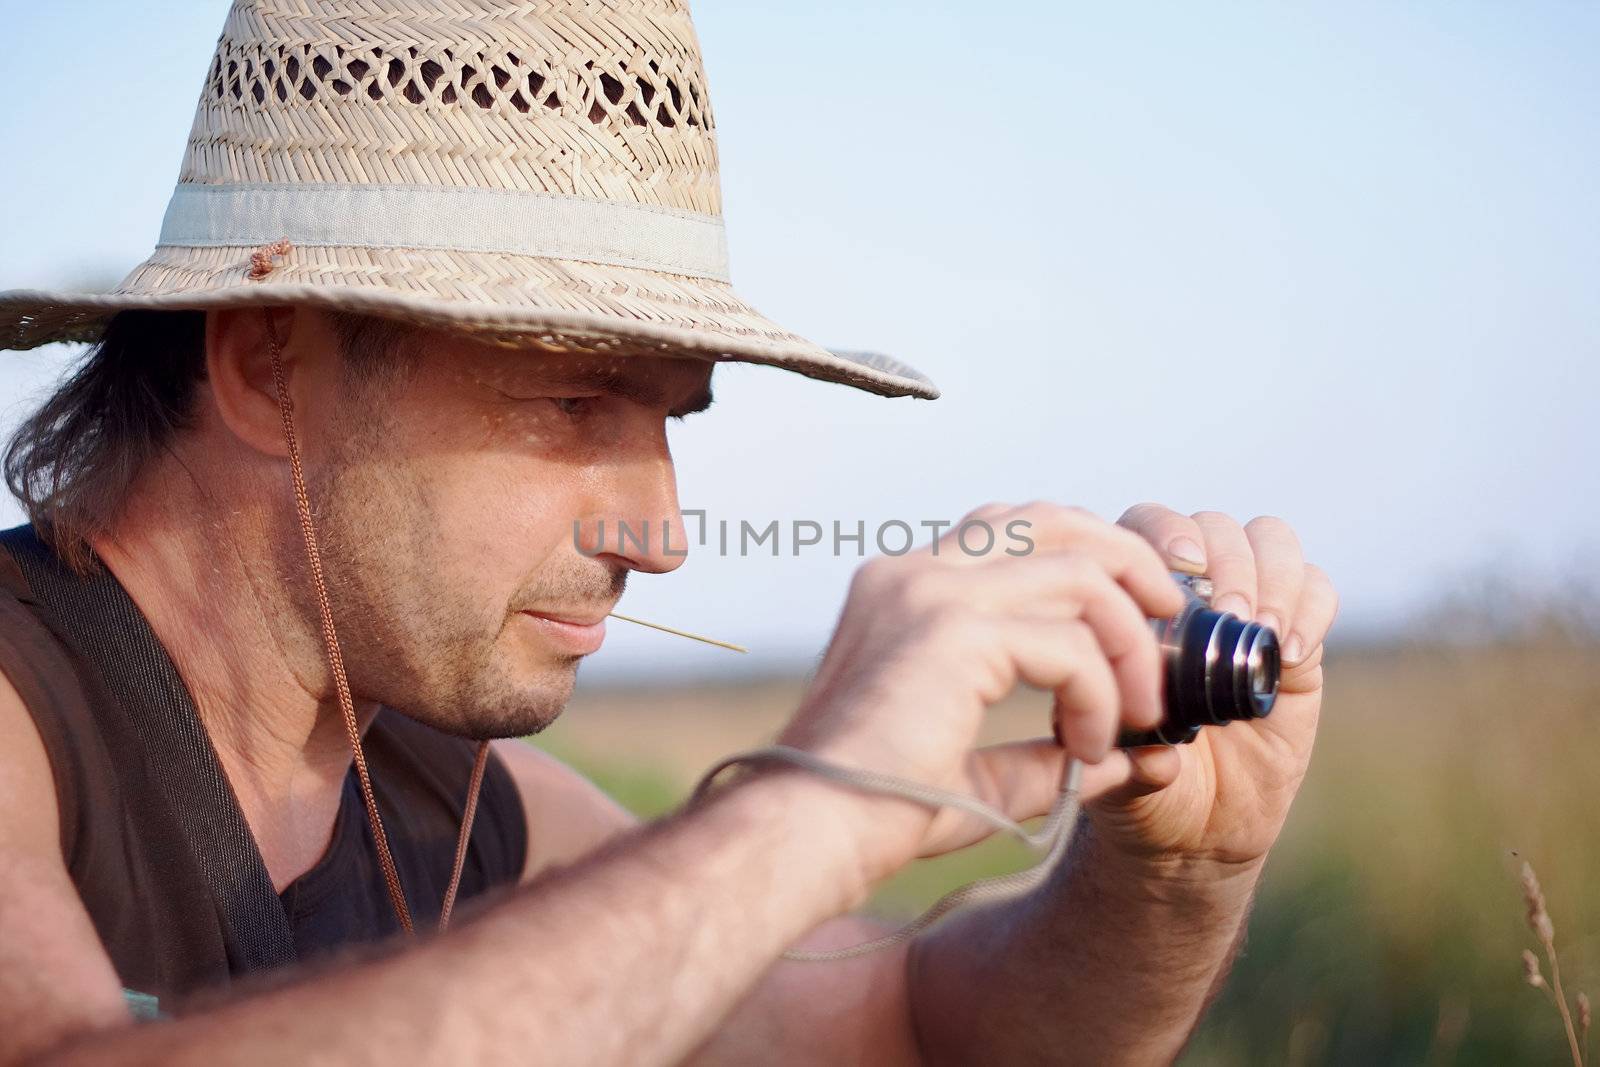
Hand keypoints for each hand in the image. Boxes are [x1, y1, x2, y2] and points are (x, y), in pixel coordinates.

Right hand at [776, 502, 1182, 883]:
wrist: (812, 831)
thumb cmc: (877, 810)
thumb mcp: (981, 769)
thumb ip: (1051, 751)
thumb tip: (1137, 758)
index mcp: (902, 588)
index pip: (1011, 532)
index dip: (1087, 560)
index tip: (1138, 617)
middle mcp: (912, 572)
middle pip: (1050, 518)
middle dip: (1128, 561)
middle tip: (1171, 620)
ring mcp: (928, 591)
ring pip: (1078, 570)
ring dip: (1128, 639)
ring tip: (1141, 709)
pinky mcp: (952, 630)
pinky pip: (1069, 643)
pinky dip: (1100, 694)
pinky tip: (1090, 747)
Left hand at [1092, 505, 1339, 870]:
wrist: (1201, 828)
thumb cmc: (1144, 791)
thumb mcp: (1122, 777)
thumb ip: (1134, 762)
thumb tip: (1157, 756)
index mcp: (1128, 600)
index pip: (1144, 526)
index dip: (1165, 534)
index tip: (1180, 574)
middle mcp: (1188, 589)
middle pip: (1213, 525)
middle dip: (1226, 559)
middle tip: (1231, 614)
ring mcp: (1246, 607)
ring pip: (1268, 539)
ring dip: (1271, 575)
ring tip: (1263, 631)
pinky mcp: (1296, 635)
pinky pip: (1317, 587)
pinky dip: (1310, 606)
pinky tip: (1288, 653)